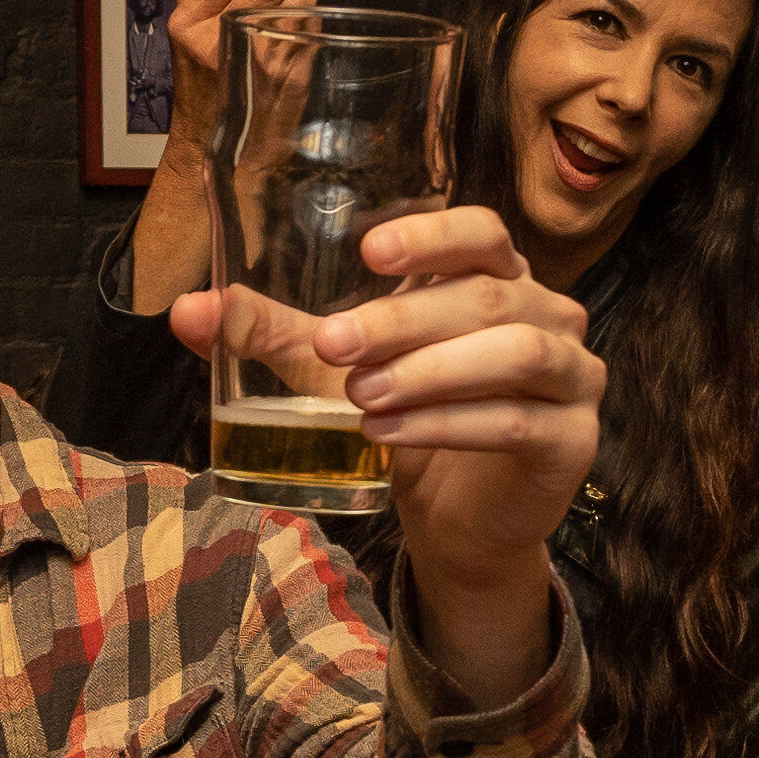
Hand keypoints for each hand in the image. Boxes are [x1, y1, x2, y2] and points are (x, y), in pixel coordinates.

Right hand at [158, 0, 321, 116]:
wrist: (217, 136)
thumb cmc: (201, 79)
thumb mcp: (183, 27)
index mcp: (192, 23)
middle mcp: (225, 40)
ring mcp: (261, 60)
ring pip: (299, 2)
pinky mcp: (290, 76)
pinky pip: (312, 28)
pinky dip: (310, 18)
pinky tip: (296, 26)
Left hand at [170, 204, 599, 610]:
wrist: (457, 524)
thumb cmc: (405, 423)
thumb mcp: (337, 371)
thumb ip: (272, 336)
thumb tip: (185, 310)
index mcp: (499, 280)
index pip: (483, 233)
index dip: (433, 236)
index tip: (369, 253)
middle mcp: (549, 317)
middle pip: (487, 297)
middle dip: (403, 319)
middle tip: (334, 344)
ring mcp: (572, 378)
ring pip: (514, 353)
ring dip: (430, 371)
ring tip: (362, 396)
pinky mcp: (572, 441)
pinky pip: (516, 422)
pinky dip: (448, 424)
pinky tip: (390, 435)